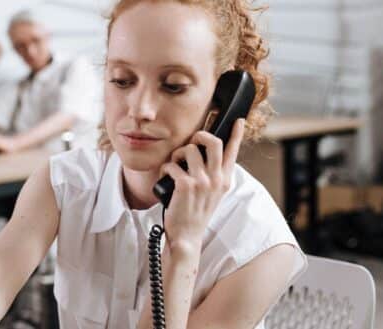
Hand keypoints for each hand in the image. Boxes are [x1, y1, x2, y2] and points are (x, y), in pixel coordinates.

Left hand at [159, 119, 245, 246]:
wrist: (187, 235)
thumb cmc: (195, 212)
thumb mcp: (212, 193)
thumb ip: (213, 175)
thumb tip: (205, 152)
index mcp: (225, 180)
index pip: (233, 152)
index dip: (236, 134)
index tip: (238, 121)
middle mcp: (217, 179)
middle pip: (213, 142)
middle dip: (199, 136)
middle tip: (192, 142)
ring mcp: (202, 182)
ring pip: (189, 150)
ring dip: (177, 154)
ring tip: (174, 165)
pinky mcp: (185, 185)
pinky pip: (172, 165)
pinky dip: (165, 169)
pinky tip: (165, 179)